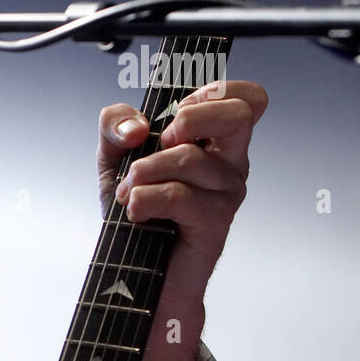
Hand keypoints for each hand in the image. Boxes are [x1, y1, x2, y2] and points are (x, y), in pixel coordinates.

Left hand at [97, 80, 267, 301]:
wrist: (131, 268)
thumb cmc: (135, 210)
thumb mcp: (113, 157)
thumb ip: (115, 125)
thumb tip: (137, 127)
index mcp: (213, 140)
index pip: (245, 98)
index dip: (214, 92)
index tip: (178, 111)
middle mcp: (228, 162)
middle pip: (238, 114)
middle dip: (188, 120)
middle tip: (159, 142)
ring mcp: (227, 192)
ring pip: (189, 158)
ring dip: (143, 172)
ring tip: (128, 192)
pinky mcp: (216, 221)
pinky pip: (178, 196)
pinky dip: (143, 199)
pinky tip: (135, 212)